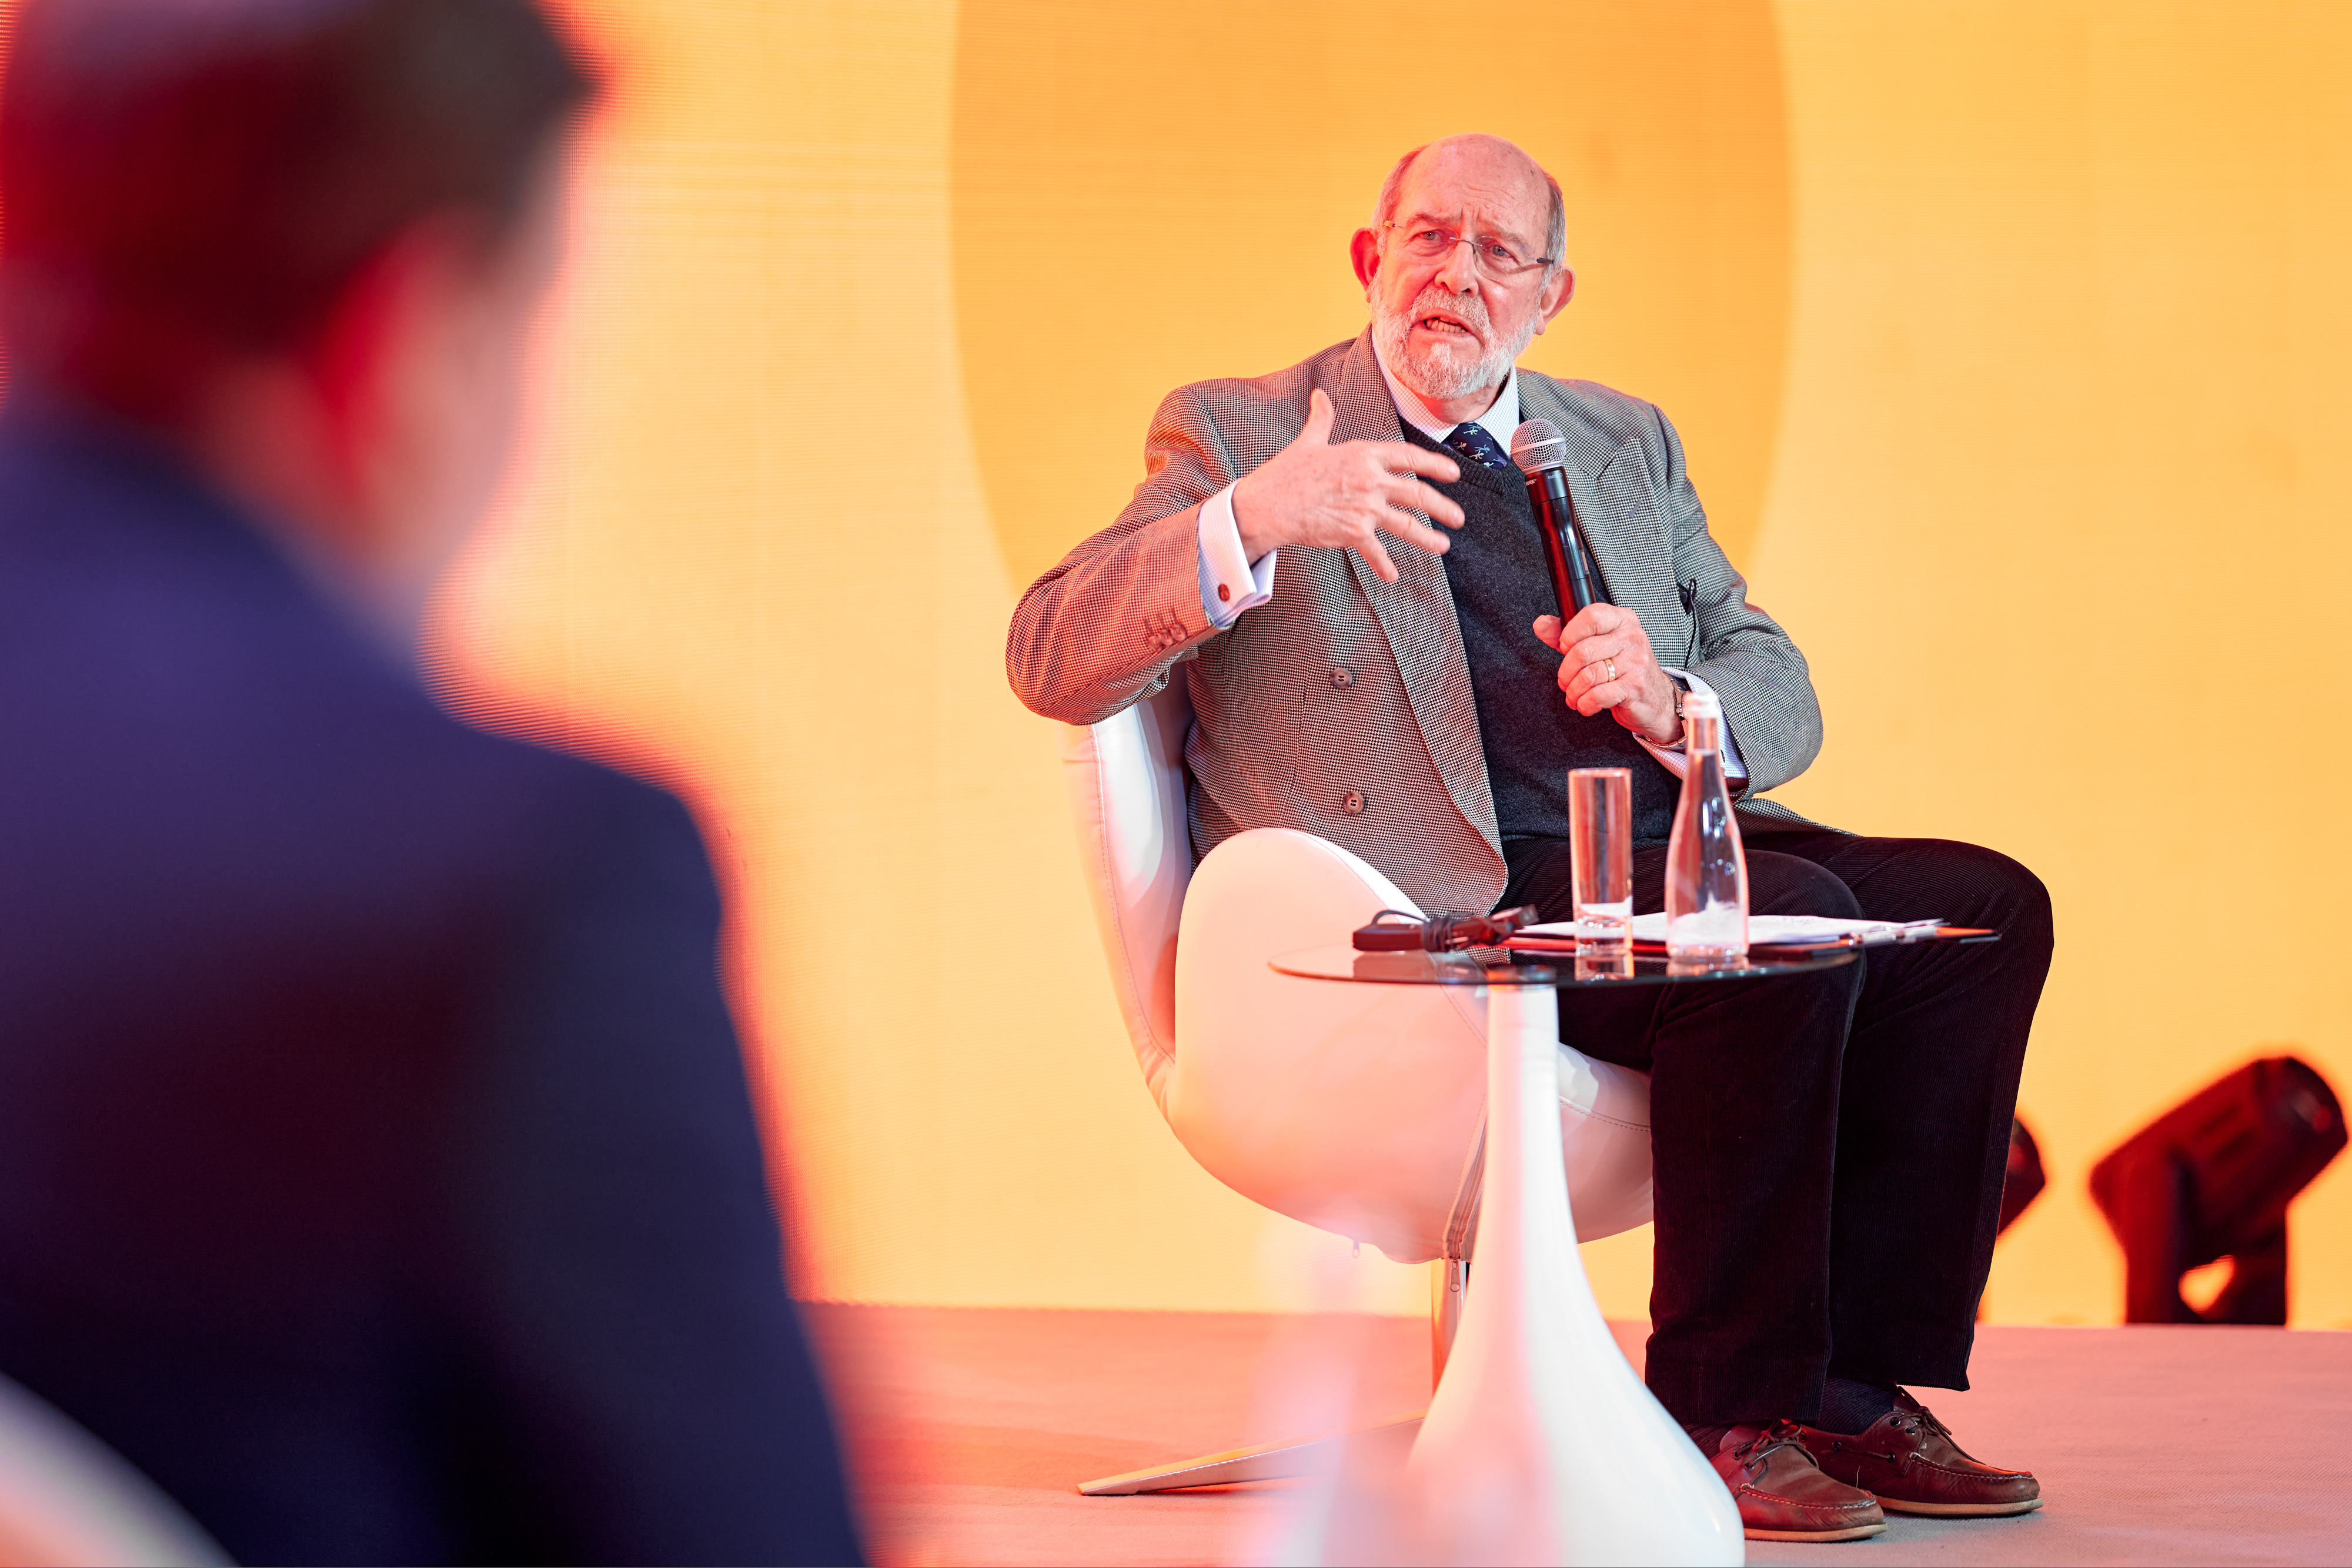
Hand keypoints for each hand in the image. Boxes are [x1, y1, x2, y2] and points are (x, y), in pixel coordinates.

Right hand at [1231, 388, 1465, 582]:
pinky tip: (1393, 576)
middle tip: (1459, 518)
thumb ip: (1322, 419)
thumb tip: (1320, 396)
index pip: (1409, 457)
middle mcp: (1370, 480)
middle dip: (1443, 507)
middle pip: (1417, 494)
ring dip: (1428, 538)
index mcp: (1363, 454)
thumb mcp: (1309, 441)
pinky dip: (1385, 566)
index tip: (1453, 473)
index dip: (1434, 465)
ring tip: (1443, 546)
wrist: (1268, 505)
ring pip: (1407, 525)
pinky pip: (1377, 552)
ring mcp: (1364, 508)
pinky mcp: (1353, 532)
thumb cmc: (1286, 473)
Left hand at [1533, 603, 1681, 744]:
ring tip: (1574, 695)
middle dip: (1566, 672)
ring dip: (1573, 691)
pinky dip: (1584, 704)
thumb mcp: (1597, 645)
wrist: (1655, 698)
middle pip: (1583, 651)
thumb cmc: (1623, 669)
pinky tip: (1585, 705)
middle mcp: (1632, 637)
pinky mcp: (1635, 687)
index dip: (1570, 634)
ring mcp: (1636, 662)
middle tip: (1565, 681)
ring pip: (1588, 675)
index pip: (1591, 616)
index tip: (1564, 648)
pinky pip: (1598, 695)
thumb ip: (1567, 635)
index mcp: (1622, 620)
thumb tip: (1541, 624)